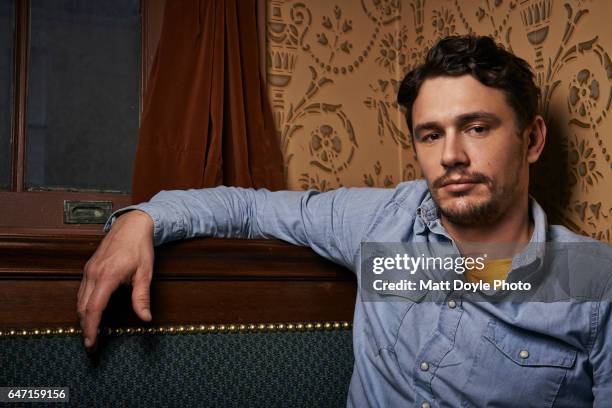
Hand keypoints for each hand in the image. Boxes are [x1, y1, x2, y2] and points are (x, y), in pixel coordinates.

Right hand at [77, 210, 154, 350]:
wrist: (132, 225)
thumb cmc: (140, 247)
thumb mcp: (145, 273)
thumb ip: (142, 297)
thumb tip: (145, 318)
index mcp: (107, 276)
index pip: (94, 309)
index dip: (91, 328)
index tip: (92, 343)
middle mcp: (93, 274)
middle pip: (83, 308)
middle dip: (85, 328)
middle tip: (91, 345)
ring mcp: (89, 270)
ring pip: (80, 300)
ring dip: (83, 318)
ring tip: (91, 333)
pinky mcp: (89, 268)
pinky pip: (82, 291)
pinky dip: (84, 306)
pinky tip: (91, 313)